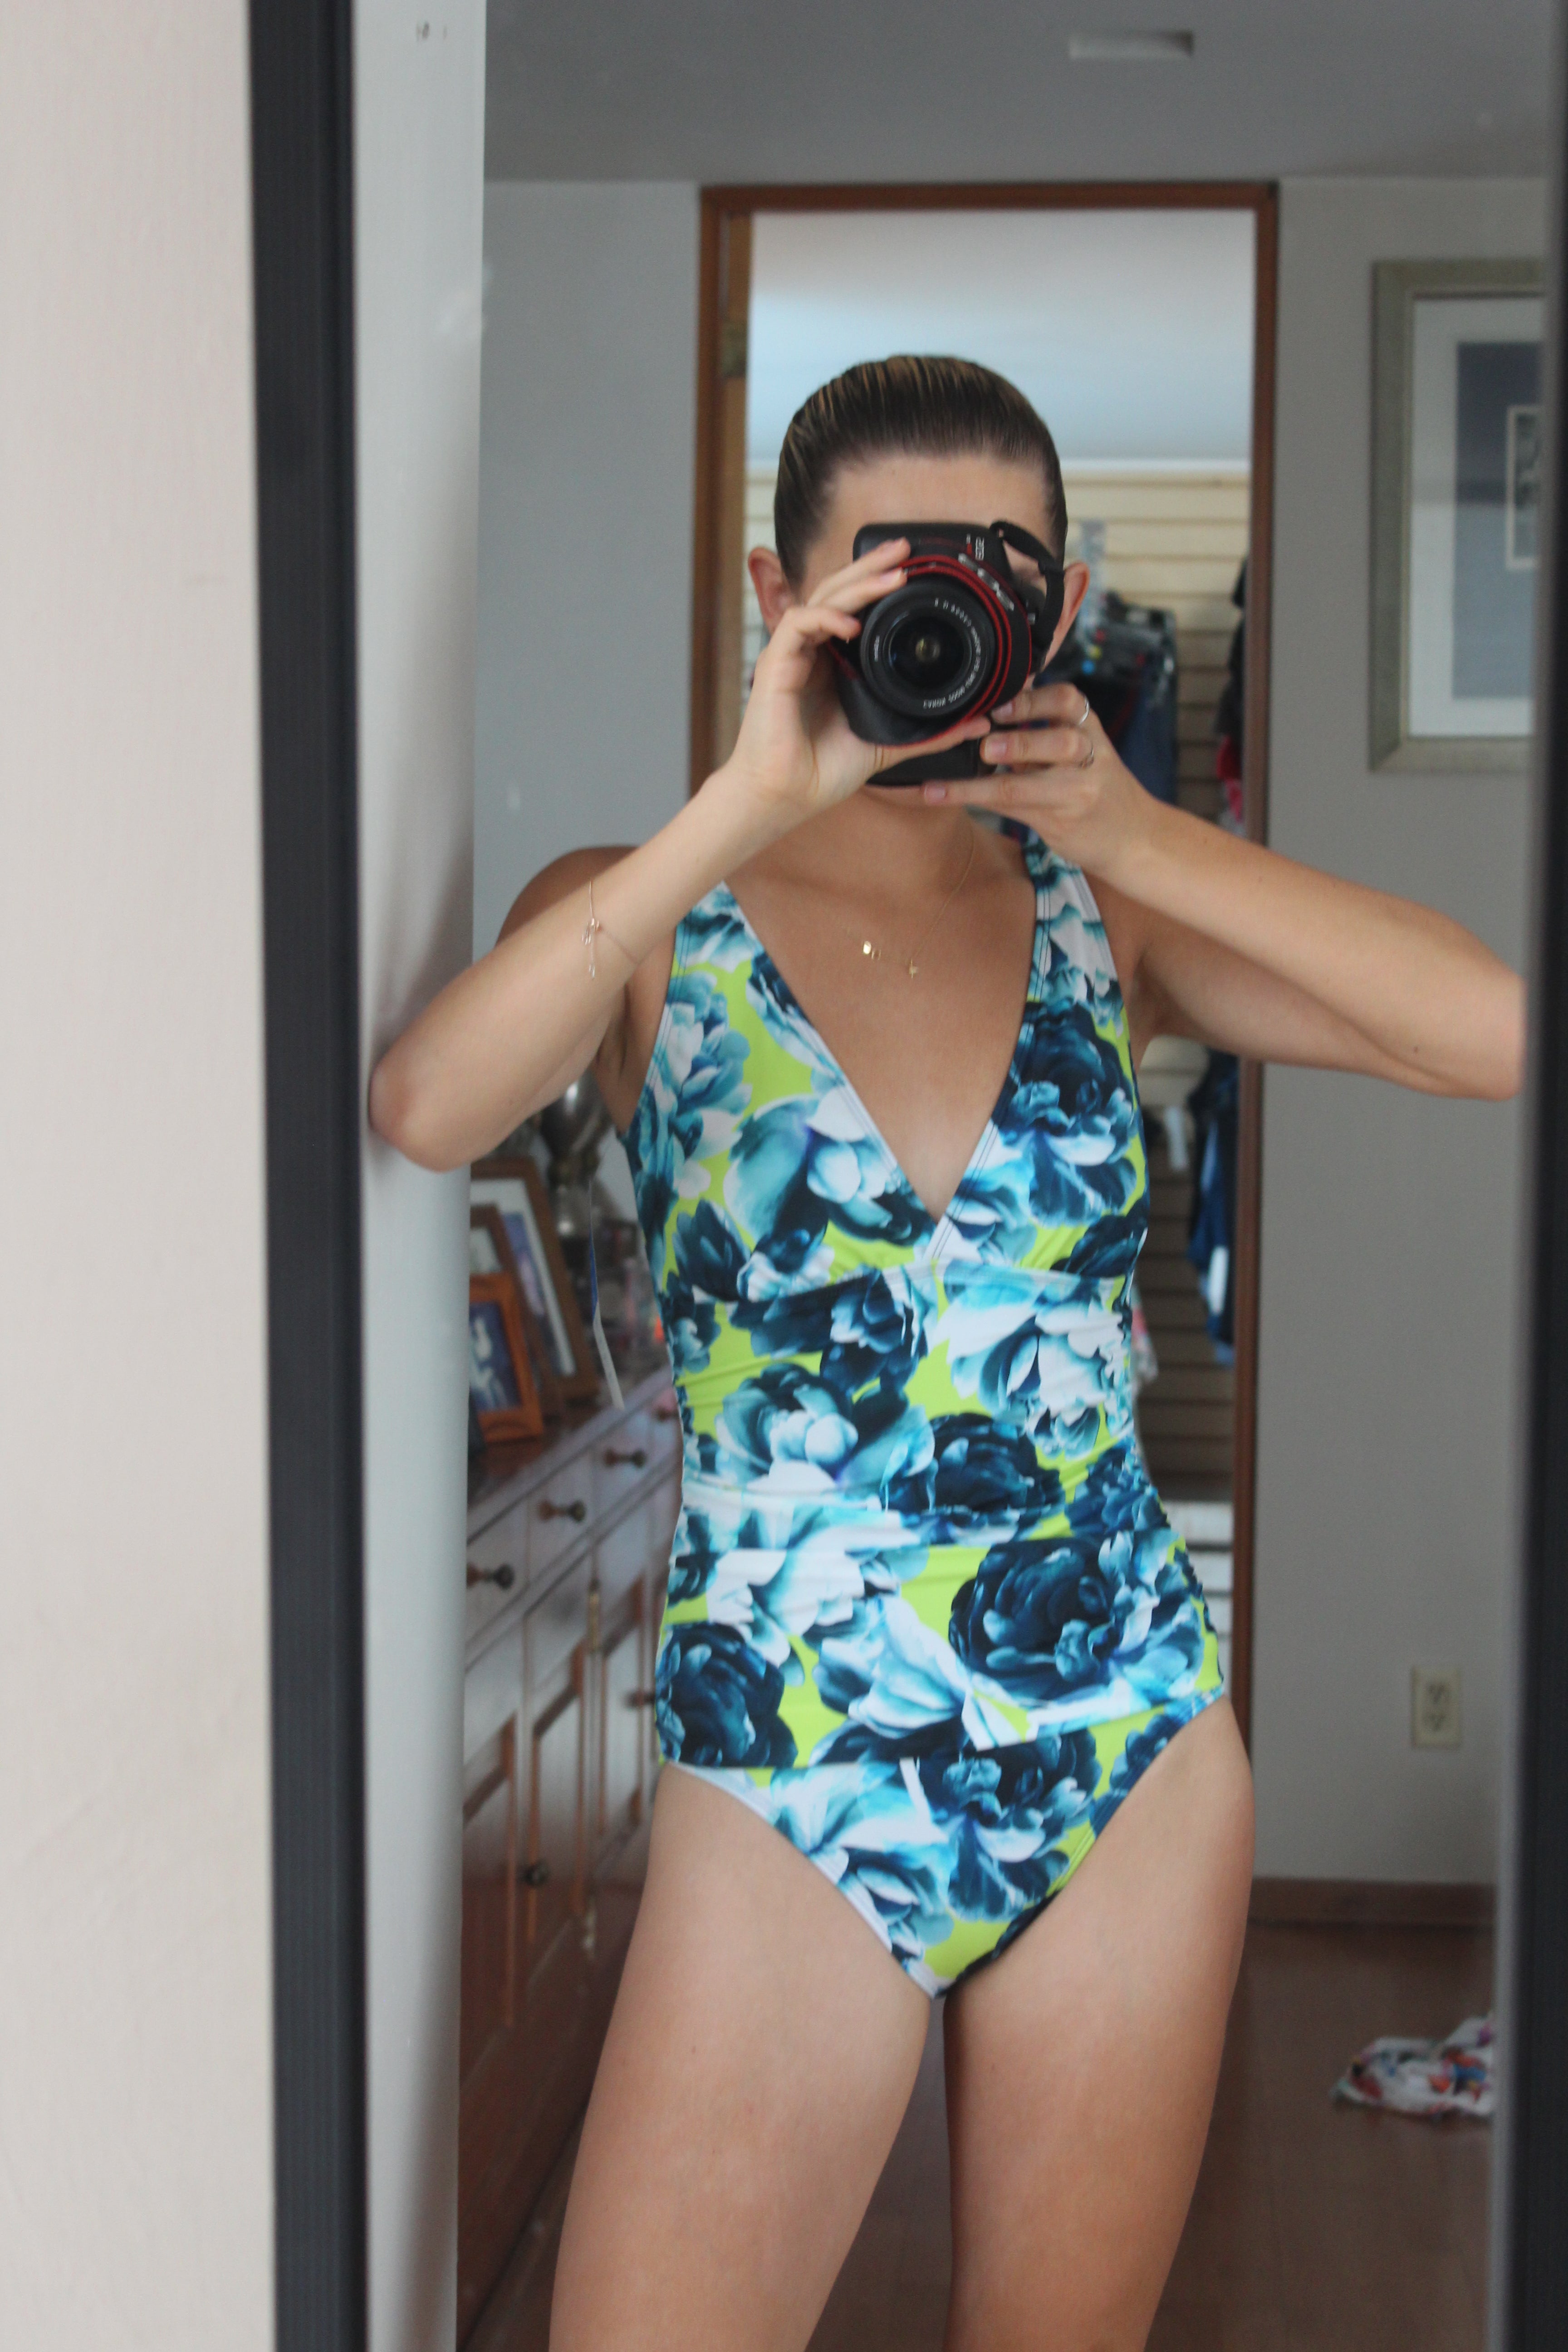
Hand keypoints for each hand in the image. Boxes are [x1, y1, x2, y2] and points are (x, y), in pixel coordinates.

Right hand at [718, 539, 991, 829]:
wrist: (786, 796)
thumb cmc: (822, 772)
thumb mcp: (887, 745)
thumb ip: (930, 732)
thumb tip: (979, 723)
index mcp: (833, 664)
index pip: (855, 609)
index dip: (880, 586)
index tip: (914, 571)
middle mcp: (812, 652)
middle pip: (840, 592)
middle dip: (872, 567)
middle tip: (905, 548)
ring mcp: (791, 655)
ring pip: (821, 598)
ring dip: (858, 583)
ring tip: (893, 573)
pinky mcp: (774, 664)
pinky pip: (798, 624)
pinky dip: (825, 617)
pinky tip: (851, 623)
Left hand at [920, 682, 1154, 881]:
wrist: (1134, 838)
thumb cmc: (1098, 788)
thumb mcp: (1083, 750)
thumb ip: (1045, 728)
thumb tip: (1001, 696)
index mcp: (1091, 732)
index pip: (1070, 702)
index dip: (1034, 700)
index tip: (1001, 703)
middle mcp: (1089, 760)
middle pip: (1059, 743)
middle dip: (1021, 741)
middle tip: (986, 745)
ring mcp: (1075, 794)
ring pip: (1026, 786)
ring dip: (982, 784)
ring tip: (944, 783)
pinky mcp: (1059, 823)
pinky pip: (1011, 810)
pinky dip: (975, 800)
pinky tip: (943, 795)